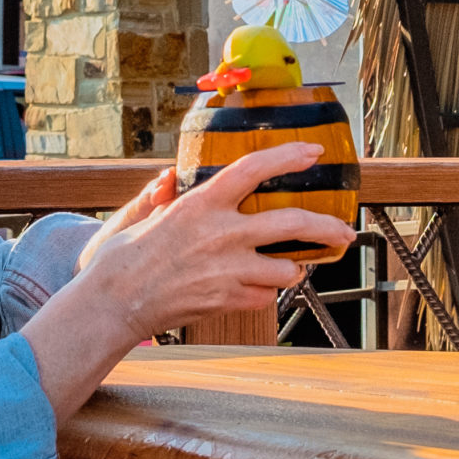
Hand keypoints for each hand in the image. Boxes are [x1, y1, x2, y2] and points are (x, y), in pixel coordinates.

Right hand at [74, 142, 358, 343]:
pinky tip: (253, 288)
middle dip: (326, 226)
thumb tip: (166, 179)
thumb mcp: (139, 217)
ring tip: (290, 266)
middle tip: (344, 230)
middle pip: (292, 222)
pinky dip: (264, 292)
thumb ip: (158, 197)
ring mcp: (229, 270)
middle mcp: (222, 234)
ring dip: (293, 268)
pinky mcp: (229, 301)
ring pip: (287, 268)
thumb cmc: (122, 260)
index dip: (288, 157)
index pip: (254, 169)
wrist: (113, 306)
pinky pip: (265, 296)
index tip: (312, 152)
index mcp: (201, 204)